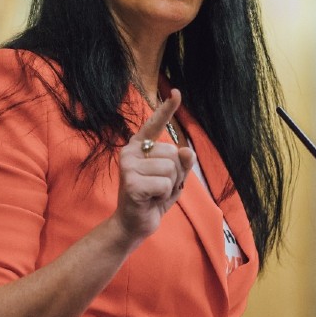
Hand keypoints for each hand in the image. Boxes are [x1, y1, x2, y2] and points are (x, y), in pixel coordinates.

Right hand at [114, 88, 195, 239]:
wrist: (134, 224)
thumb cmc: (153, 198)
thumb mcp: (173, 178)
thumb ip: (182, 163)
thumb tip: (187, 150)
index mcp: (140, 147)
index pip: (155, 124)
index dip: (166, 108)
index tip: (176, 92)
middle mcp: (130, 151)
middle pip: (172, 153)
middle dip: (175, 174)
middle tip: (159, 187)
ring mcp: (128, 166)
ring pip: (171, 169)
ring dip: (170, 186)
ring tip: (154, 194)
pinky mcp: (130, 182)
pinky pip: (165, 184)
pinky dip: (164, 196)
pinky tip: (150, 200)